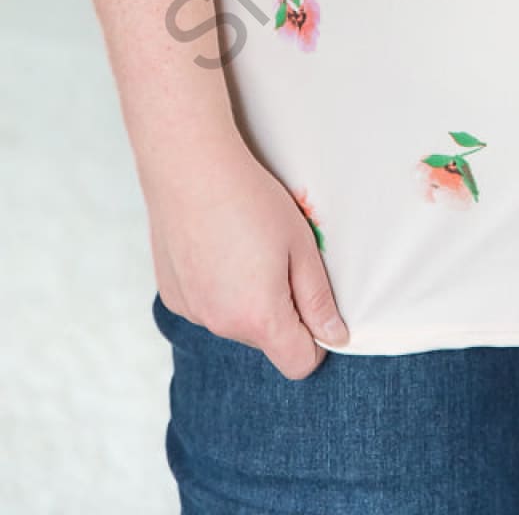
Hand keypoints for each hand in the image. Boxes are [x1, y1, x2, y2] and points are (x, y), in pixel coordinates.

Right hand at [143, 128, 348, 378]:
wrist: (189, 167)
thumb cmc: (250, 200)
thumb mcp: (301, 245)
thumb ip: (318, 298)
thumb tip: (335, 337)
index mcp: (258, 318)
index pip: (298, 363)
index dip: (316, 339)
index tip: (315, 304)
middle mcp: (220, 325)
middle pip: (266, 339)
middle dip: (280, 311)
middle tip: (279, 256)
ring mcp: (191, 311)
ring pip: (234, 321)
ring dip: (246, 299)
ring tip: (245, 246)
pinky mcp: (171, 295)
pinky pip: (206, 305)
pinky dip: (217, 287)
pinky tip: (216, 247)